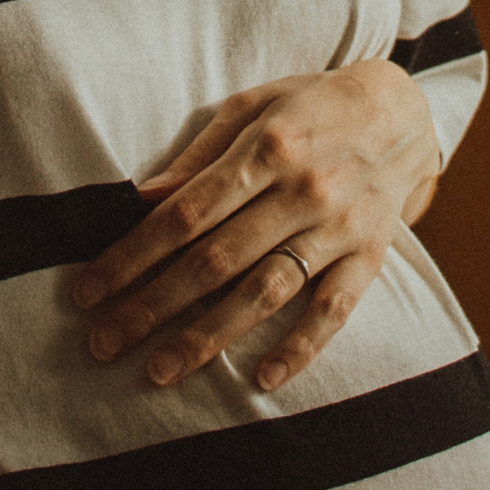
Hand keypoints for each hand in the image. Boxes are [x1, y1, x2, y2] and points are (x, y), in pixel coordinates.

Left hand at [73, 62, 442, 393]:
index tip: (89, 290)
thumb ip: (199, 154)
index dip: (132, 255)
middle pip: (214, 260)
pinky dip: (300, 349)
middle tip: (103, 343)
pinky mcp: (368, 257)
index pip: (185, 214)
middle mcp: (301, 191)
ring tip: (158, 370)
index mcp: (265, 149)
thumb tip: (143, 197)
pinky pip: (332, 311)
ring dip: (208, 337)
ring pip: (264, 292)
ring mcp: (337, 229)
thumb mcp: (252, 107)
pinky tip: (261, 382)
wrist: (400, 112)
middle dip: (152, 305)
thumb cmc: (310, 107)